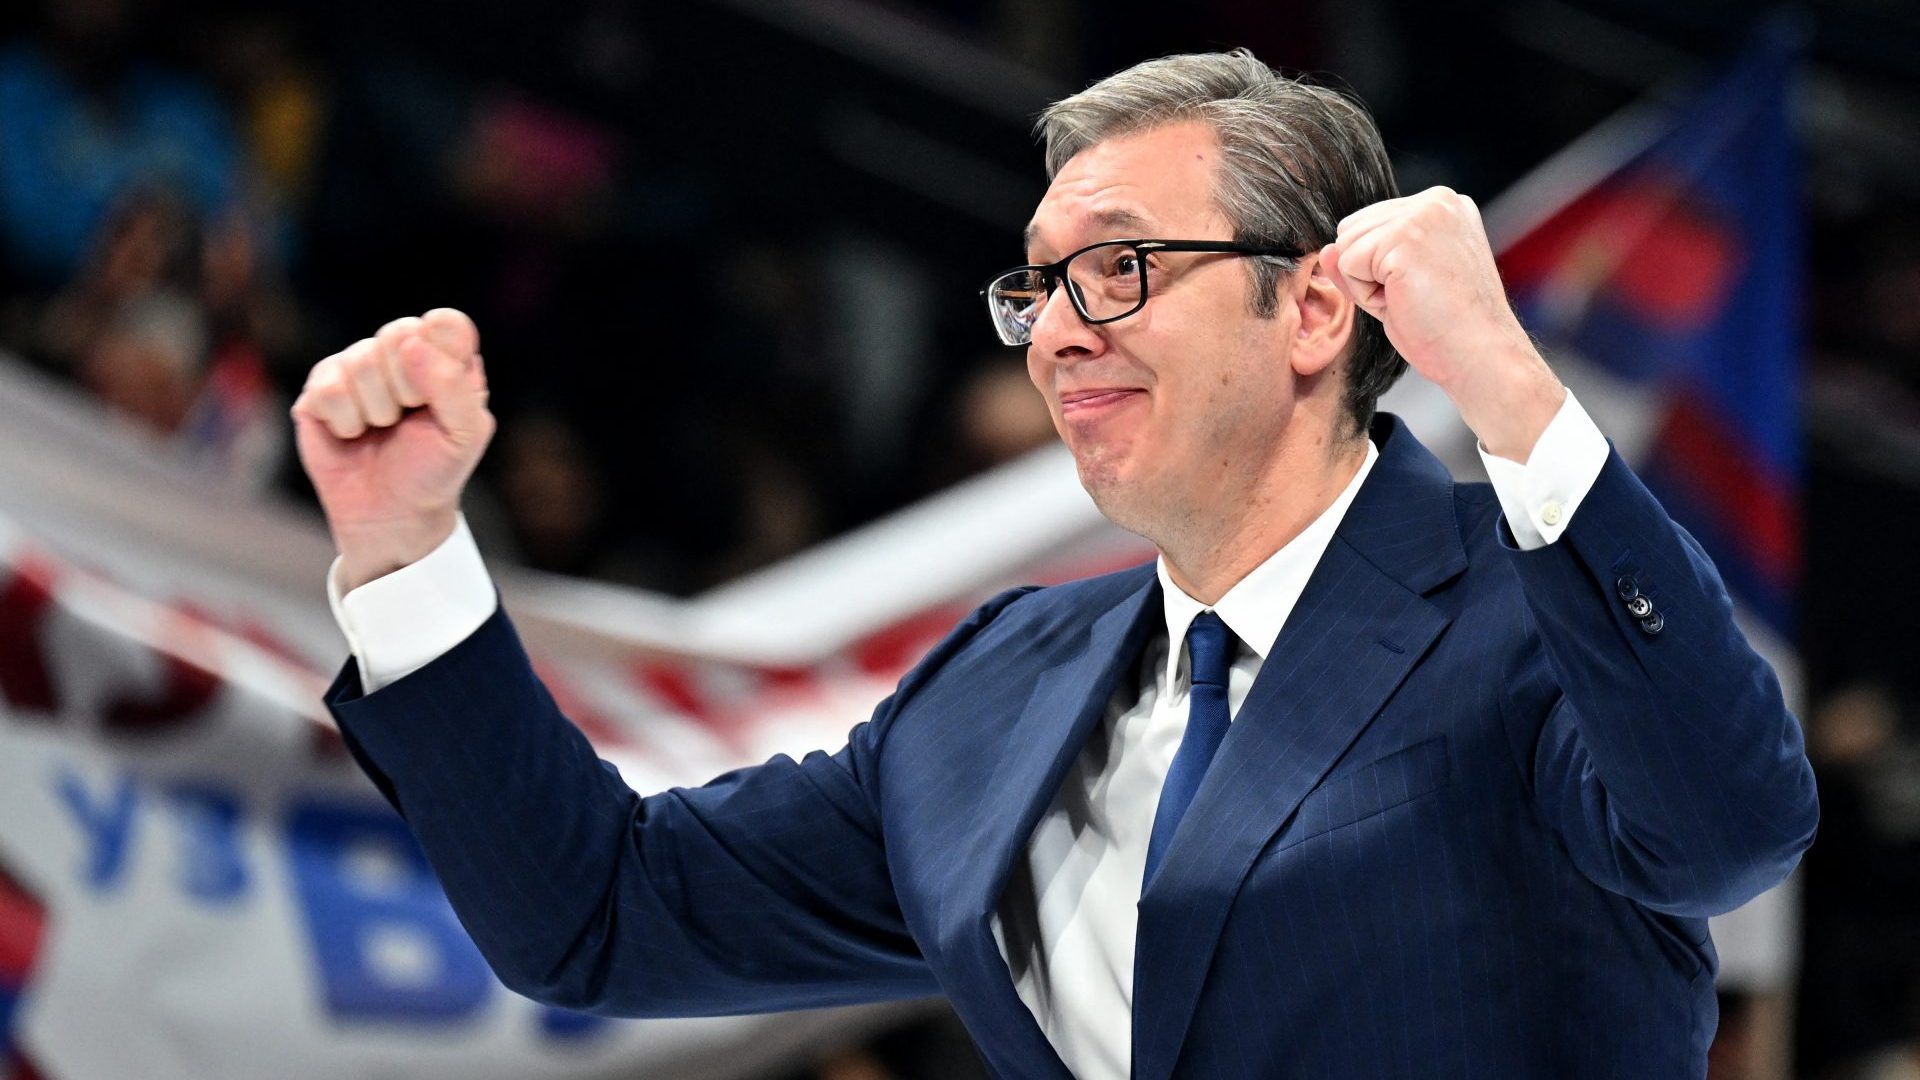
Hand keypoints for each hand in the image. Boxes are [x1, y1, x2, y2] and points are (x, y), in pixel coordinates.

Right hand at [291, 308, 494, 591]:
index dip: (441, 356)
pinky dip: (346, 421)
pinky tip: (352, 434)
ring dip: (377, 411)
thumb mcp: (465, 434)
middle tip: (410, 417)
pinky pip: (329, 387)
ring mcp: (357, 366)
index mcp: (445, 357)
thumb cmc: (434, 469)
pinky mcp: (320, 387)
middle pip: (399, 332)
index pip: (446, 323)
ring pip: (362, 361)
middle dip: (408, 388)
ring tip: (382, 429)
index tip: (439, 394)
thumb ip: (453, 385)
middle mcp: (401, 352)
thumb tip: (411, 345)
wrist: (392, 513)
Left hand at [1321, 187, 1564, 461]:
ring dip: (1367, 284)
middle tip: (1414, 298)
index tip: (1423, 289)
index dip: (1379, 269)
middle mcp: (1437, 200)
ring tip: (1412, 298)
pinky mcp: (1406, 235)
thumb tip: (1326, 249)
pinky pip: (1348, 264)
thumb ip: (1363, 261)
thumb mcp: (1399, 287)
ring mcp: (1423, 213)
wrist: (1480, 356)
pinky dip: (1366, 295)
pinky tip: (1405, 301)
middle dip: (1368, 274)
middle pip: (1352, 230)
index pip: (1371, 225)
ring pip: (1346, 245)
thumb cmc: (1447, 331)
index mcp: (1442, 206)